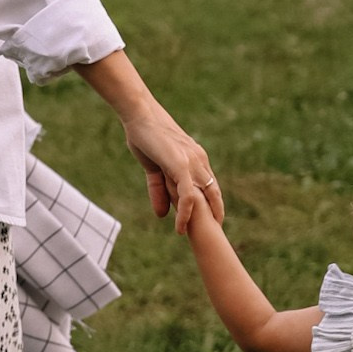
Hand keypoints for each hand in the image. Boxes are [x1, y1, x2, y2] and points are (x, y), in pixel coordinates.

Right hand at [77, 51, 223, 227]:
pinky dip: (185, 212)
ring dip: (198, 219)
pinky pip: (187, 194)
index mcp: (196, 159)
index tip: (211, 222)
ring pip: (201, 196)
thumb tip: (162, 215)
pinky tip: (179, 226)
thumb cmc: (146, 137)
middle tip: (212, 235)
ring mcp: (192, 162)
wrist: (139, 115)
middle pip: (212, 193)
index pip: (209, 186)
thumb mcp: (154, 169)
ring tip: (191, 236)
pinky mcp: (181, 164)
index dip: (211, 205)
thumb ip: (159, 191)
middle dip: (214, 215)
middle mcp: (199, 160)